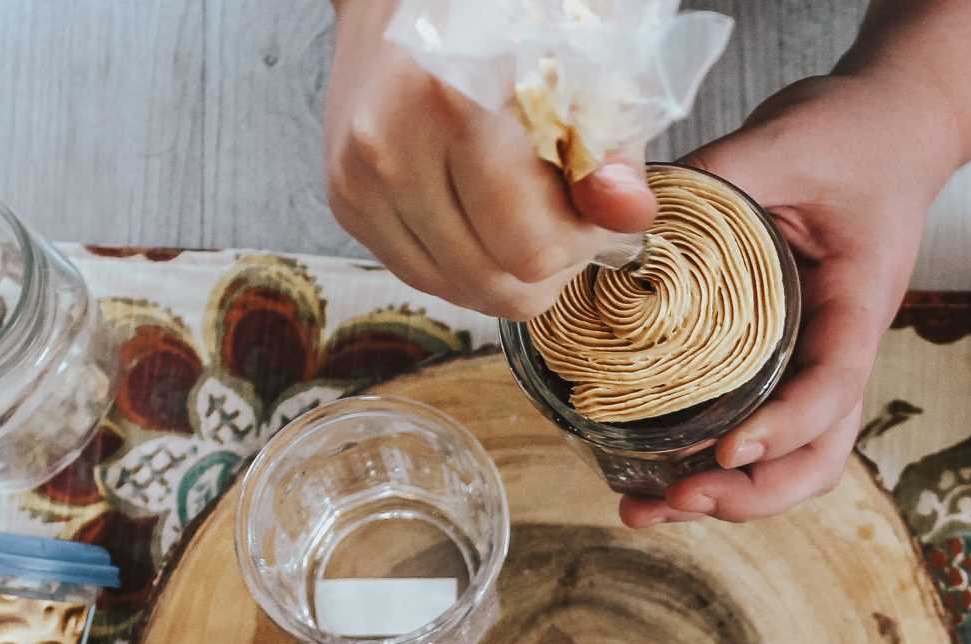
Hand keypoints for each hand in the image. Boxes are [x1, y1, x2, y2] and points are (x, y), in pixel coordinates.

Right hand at [323, 0, 655, 319]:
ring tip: (524, 210)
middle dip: (546, 263)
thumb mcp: (583, 68)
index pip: (529, 248)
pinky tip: (482, 213)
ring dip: (504, 267)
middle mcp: (393, 146)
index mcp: (455, 105)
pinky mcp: (345, 199)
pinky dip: (462, 258)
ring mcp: (360, 178)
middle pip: (494, 283)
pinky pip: (422, 274)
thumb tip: (625, 214)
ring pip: (457, 289)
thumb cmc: (506, 25)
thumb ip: (610, 149)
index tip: (591, 208)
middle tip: (564, 215)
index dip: (578, 243)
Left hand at [623, 73, 959, 527]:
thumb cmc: (853, 137)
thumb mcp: (786, 139)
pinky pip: (752, 425)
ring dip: (725, 498)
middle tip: (678, 499)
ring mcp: (810, 362)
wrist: (890, 130)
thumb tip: (622, 209)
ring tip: (645, 507)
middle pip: (818, 456)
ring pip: (787, 459)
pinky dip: (705, 461)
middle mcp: (838, 349)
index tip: (729, 449)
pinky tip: (646, 471)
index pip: (834, 387)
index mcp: (857, 305)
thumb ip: (715, 175)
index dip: (785, 429)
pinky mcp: (779, 359)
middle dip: (751, 495)